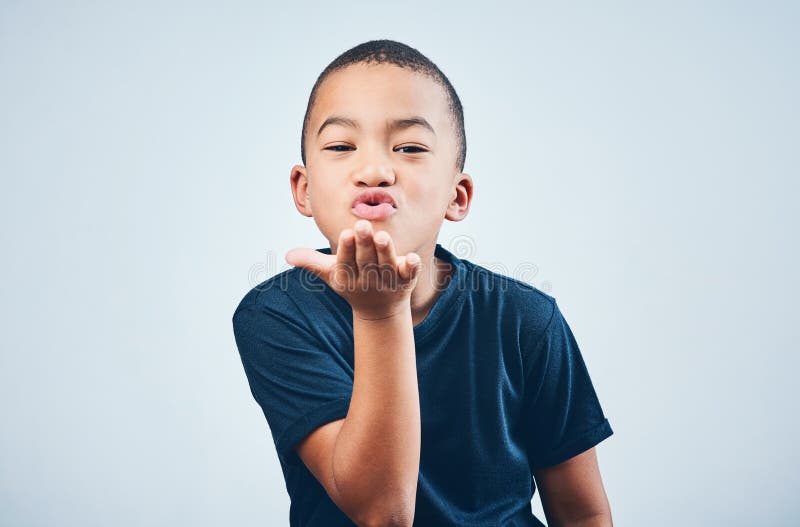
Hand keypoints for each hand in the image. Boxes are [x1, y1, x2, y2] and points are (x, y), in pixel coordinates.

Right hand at [285, 220, 420, 319]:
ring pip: (387, 265)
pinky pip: (410, 274)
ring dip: (385, 251)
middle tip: (363, 225)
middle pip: (366, 261)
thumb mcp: (330, 273)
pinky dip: (412, 267)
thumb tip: (286, 256)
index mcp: (348, 277)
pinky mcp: (406, 280)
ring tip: (382, 236)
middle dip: (365, 244)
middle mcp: (368, 279)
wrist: (379, 309)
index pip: (346, 262)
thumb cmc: (352, 282)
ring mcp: (388, 280)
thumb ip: (311, 262)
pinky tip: (413, 258)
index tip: (346, 234)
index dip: (346, 249)